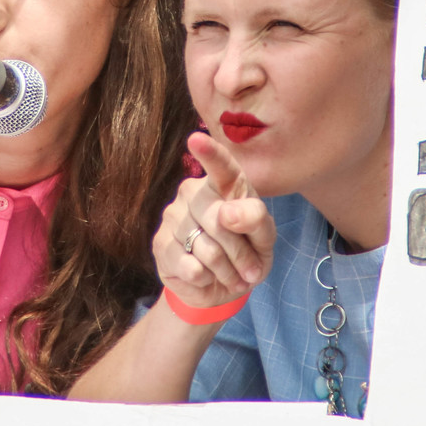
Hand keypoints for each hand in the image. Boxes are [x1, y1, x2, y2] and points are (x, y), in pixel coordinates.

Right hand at [154, 131, 274, 310]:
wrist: (221, 286)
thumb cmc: (247, 252)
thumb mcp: (264, 238)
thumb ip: (255, 219)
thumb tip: (227, 212)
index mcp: (224, 184)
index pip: (221, 166)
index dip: (210, 154)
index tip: (195, 139)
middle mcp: (194, 192)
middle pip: (220, 222)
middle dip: (241, 253)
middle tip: (250, 270)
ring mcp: (173, 217)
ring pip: (207, 249)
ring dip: (227, 271)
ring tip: (231, 275)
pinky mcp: (160, 245)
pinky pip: (191, 267)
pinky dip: (207, 279)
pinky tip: (206, 276)